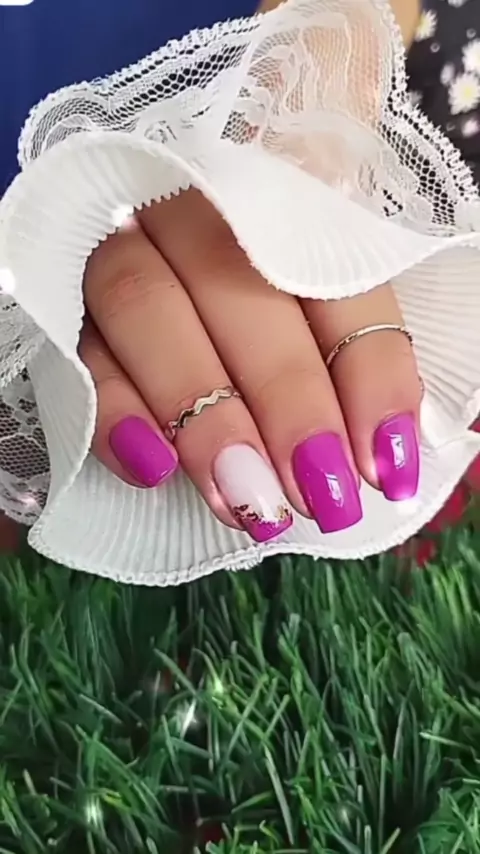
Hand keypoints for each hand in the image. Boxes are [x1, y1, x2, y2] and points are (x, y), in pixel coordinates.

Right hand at [80, 188, 421, 542]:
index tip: (386, 464)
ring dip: (203, 415)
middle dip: (286, 401)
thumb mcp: (333, 321)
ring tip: (248, 502)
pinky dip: (115, 412)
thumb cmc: (280, 312)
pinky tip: (153, 470)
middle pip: (237, 284)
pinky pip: (78, 350)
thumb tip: (394, 454)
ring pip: (144, 306)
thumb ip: (364, 364)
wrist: (176, 278)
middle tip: (319, 496)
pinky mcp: (72, 301)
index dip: (368, 372)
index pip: (338, 272)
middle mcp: (199, 206)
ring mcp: (125, 246)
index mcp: (288, 192)